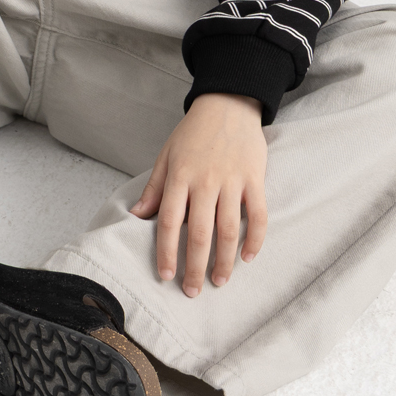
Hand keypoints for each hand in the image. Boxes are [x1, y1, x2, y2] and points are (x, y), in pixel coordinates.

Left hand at [130, 93, 266, 296]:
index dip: (167, 252)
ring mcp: (232, 181)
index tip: (165, 275)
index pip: (170, 222)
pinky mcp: (254, 178)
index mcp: (180, 177)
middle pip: (200, 234)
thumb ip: (154, 189)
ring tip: (219, 281)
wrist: (227, 104)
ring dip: (224, 260)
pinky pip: (258, 215)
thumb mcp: (166, 156)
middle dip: (195, 267)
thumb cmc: (192, 133)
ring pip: (228, 230)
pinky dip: (255, 239)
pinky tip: (248, 257)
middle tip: (192, 291)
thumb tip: (137, 216)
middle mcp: (205, 182)